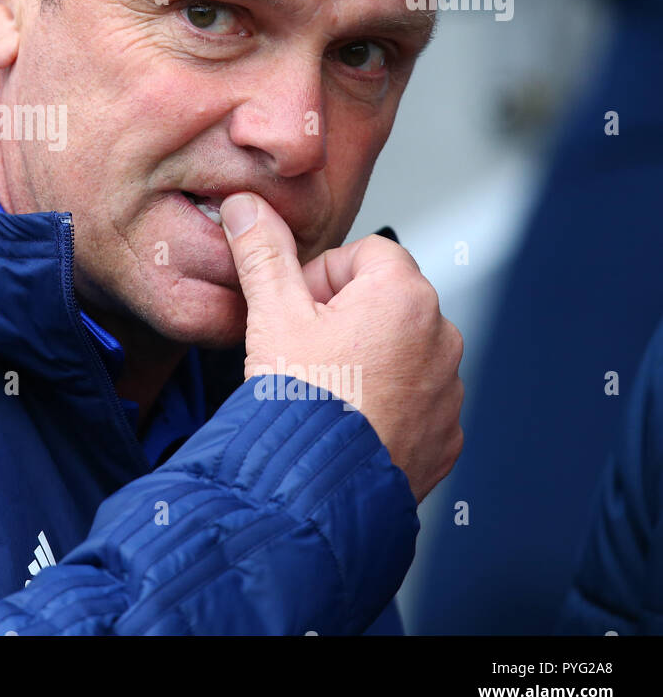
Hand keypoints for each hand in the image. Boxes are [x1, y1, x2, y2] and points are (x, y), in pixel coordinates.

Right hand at [220, 192, 463, 503]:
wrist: (316, 490)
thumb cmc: (299, 401)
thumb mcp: (271, 314)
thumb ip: (262, 252)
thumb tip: (247, 206)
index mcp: (404, 296)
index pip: (366, 253)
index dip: (323, 276)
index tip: (298, 308)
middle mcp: (442, 337)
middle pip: (385, 301)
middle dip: (345, 317)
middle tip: (303, 350)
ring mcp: (449, 390)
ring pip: (402, 352)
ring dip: (368, 360)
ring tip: (323, 388)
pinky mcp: (447, 434)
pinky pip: (416, 402)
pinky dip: (386, 405)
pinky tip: (347, 419)